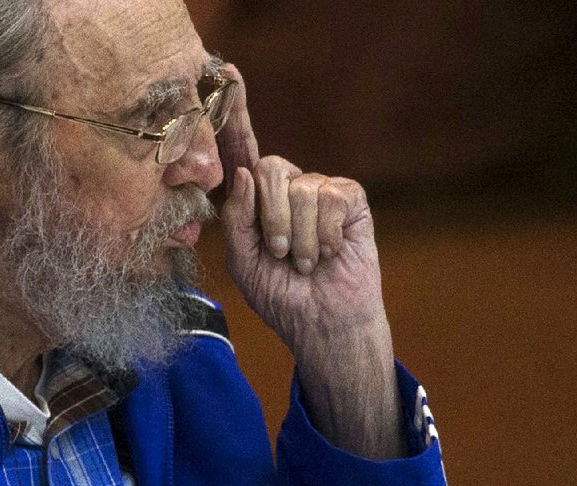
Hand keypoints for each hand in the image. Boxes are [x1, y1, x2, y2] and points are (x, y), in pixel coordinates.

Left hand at [217, 64, 405, 458]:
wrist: (321, 321)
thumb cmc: (280, 293)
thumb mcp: (242, 258)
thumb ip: (236, 216)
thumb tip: (245, 171)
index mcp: (254, 198)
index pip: (241, 149)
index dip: (235, 114)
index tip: (226, 72)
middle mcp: (286, 185)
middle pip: (268, 167)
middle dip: (270, 220)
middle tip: (280, 256)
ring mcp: (319, 189)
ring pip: (299, 187)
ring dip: (298, 236)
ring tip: (305, 261)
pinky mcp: (349, 198)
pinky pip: (330, 197)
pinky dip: (324, 235)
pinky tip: (329, 252)